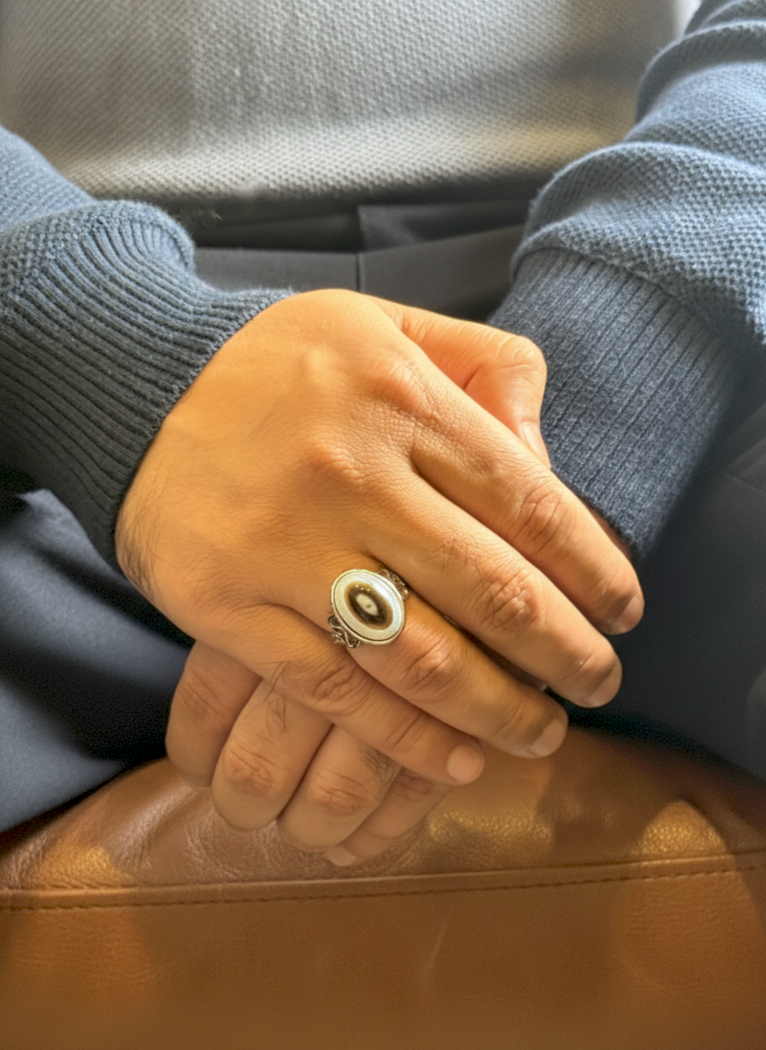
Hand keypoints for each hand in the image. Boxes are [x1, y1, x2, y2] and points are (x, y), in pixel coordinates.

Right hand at [117, 290, 641, 854]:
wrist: (135, 385)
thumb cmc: (280, 363)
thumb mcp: (389, 323)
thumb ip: (486, 367)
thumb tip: (548, 456)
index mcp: (402, 399)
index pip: (532, 504)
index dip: (595, 570)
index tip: (624, 612)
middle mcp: (351, 473)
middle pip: (493, 590)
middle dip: (566, 654)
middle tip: (601, 685)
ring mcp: (284, 547)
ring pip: (422, 656)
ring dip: (499, 711)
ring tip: (541, 734)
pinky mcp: (227, 607)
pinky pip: (335, 690)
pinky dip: (404, 737)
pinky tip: (453, 758)